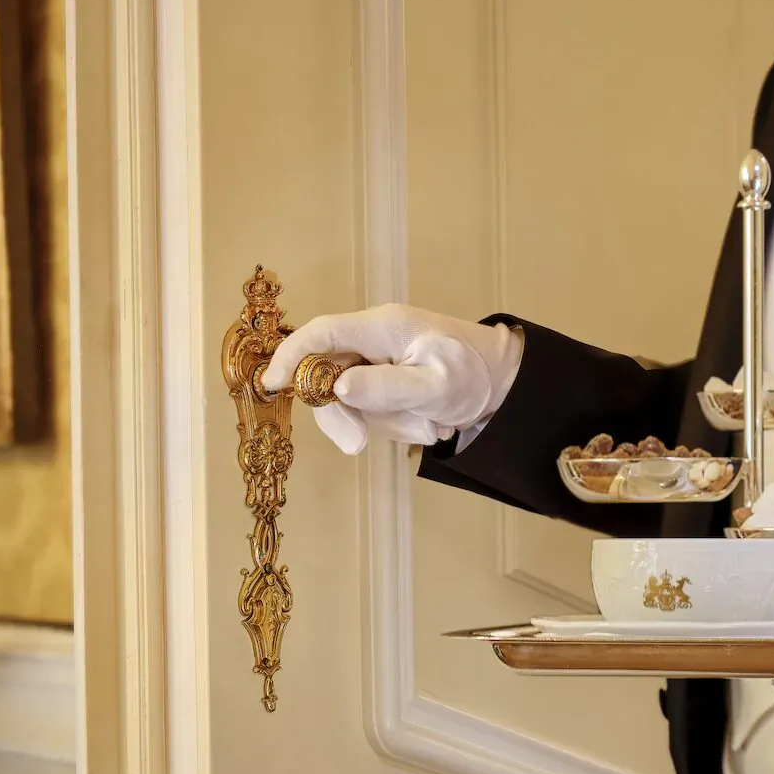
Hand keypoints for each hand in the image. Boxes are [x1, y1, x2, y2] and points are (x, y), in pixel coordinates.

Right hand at [263, 303, 523, 454]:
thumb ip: (387, 387)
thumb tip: (339, 387)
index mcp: (382, 327)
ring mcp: (376, 362)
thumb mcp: (436, 385)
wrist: (502, 382)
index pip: (322, 333)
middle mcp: (373, 340)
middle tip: (358, 446)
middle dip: (343, 414)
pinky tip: (427, 423)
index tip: (271, 383)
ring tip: (427, 425)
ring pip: (348, 400)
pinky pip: (369, 411)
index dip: (291, 355)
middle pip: (326, 375)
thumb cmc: (473, 373)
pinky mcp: (382, 383)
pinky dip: (394, 425)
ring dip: (383, 423)